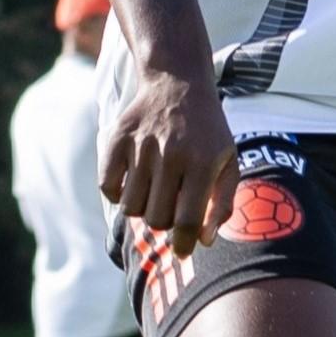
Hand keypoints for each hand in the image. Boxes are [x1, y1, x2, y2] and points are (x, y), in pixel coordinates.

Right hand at [101, 71, 237, 258]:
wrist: (178, 84)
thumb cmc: (207, 133)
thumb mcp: (228, 162)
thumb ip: (222, 203)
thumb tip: (203, 241)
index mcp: (204, 162)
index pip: (188, 220)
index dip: (184, 245)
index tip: (182, 251)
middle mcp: (172, 153)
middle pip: (157, 219)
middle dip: (165, 224)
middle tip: (171, 208)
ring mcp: (141, 145)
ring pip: (131, 208)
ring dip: (142, 208)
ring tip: (155, 191)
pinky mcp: (116, 139)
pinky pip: (107, 188)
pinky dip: (117, 193)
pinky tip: (134, 180)